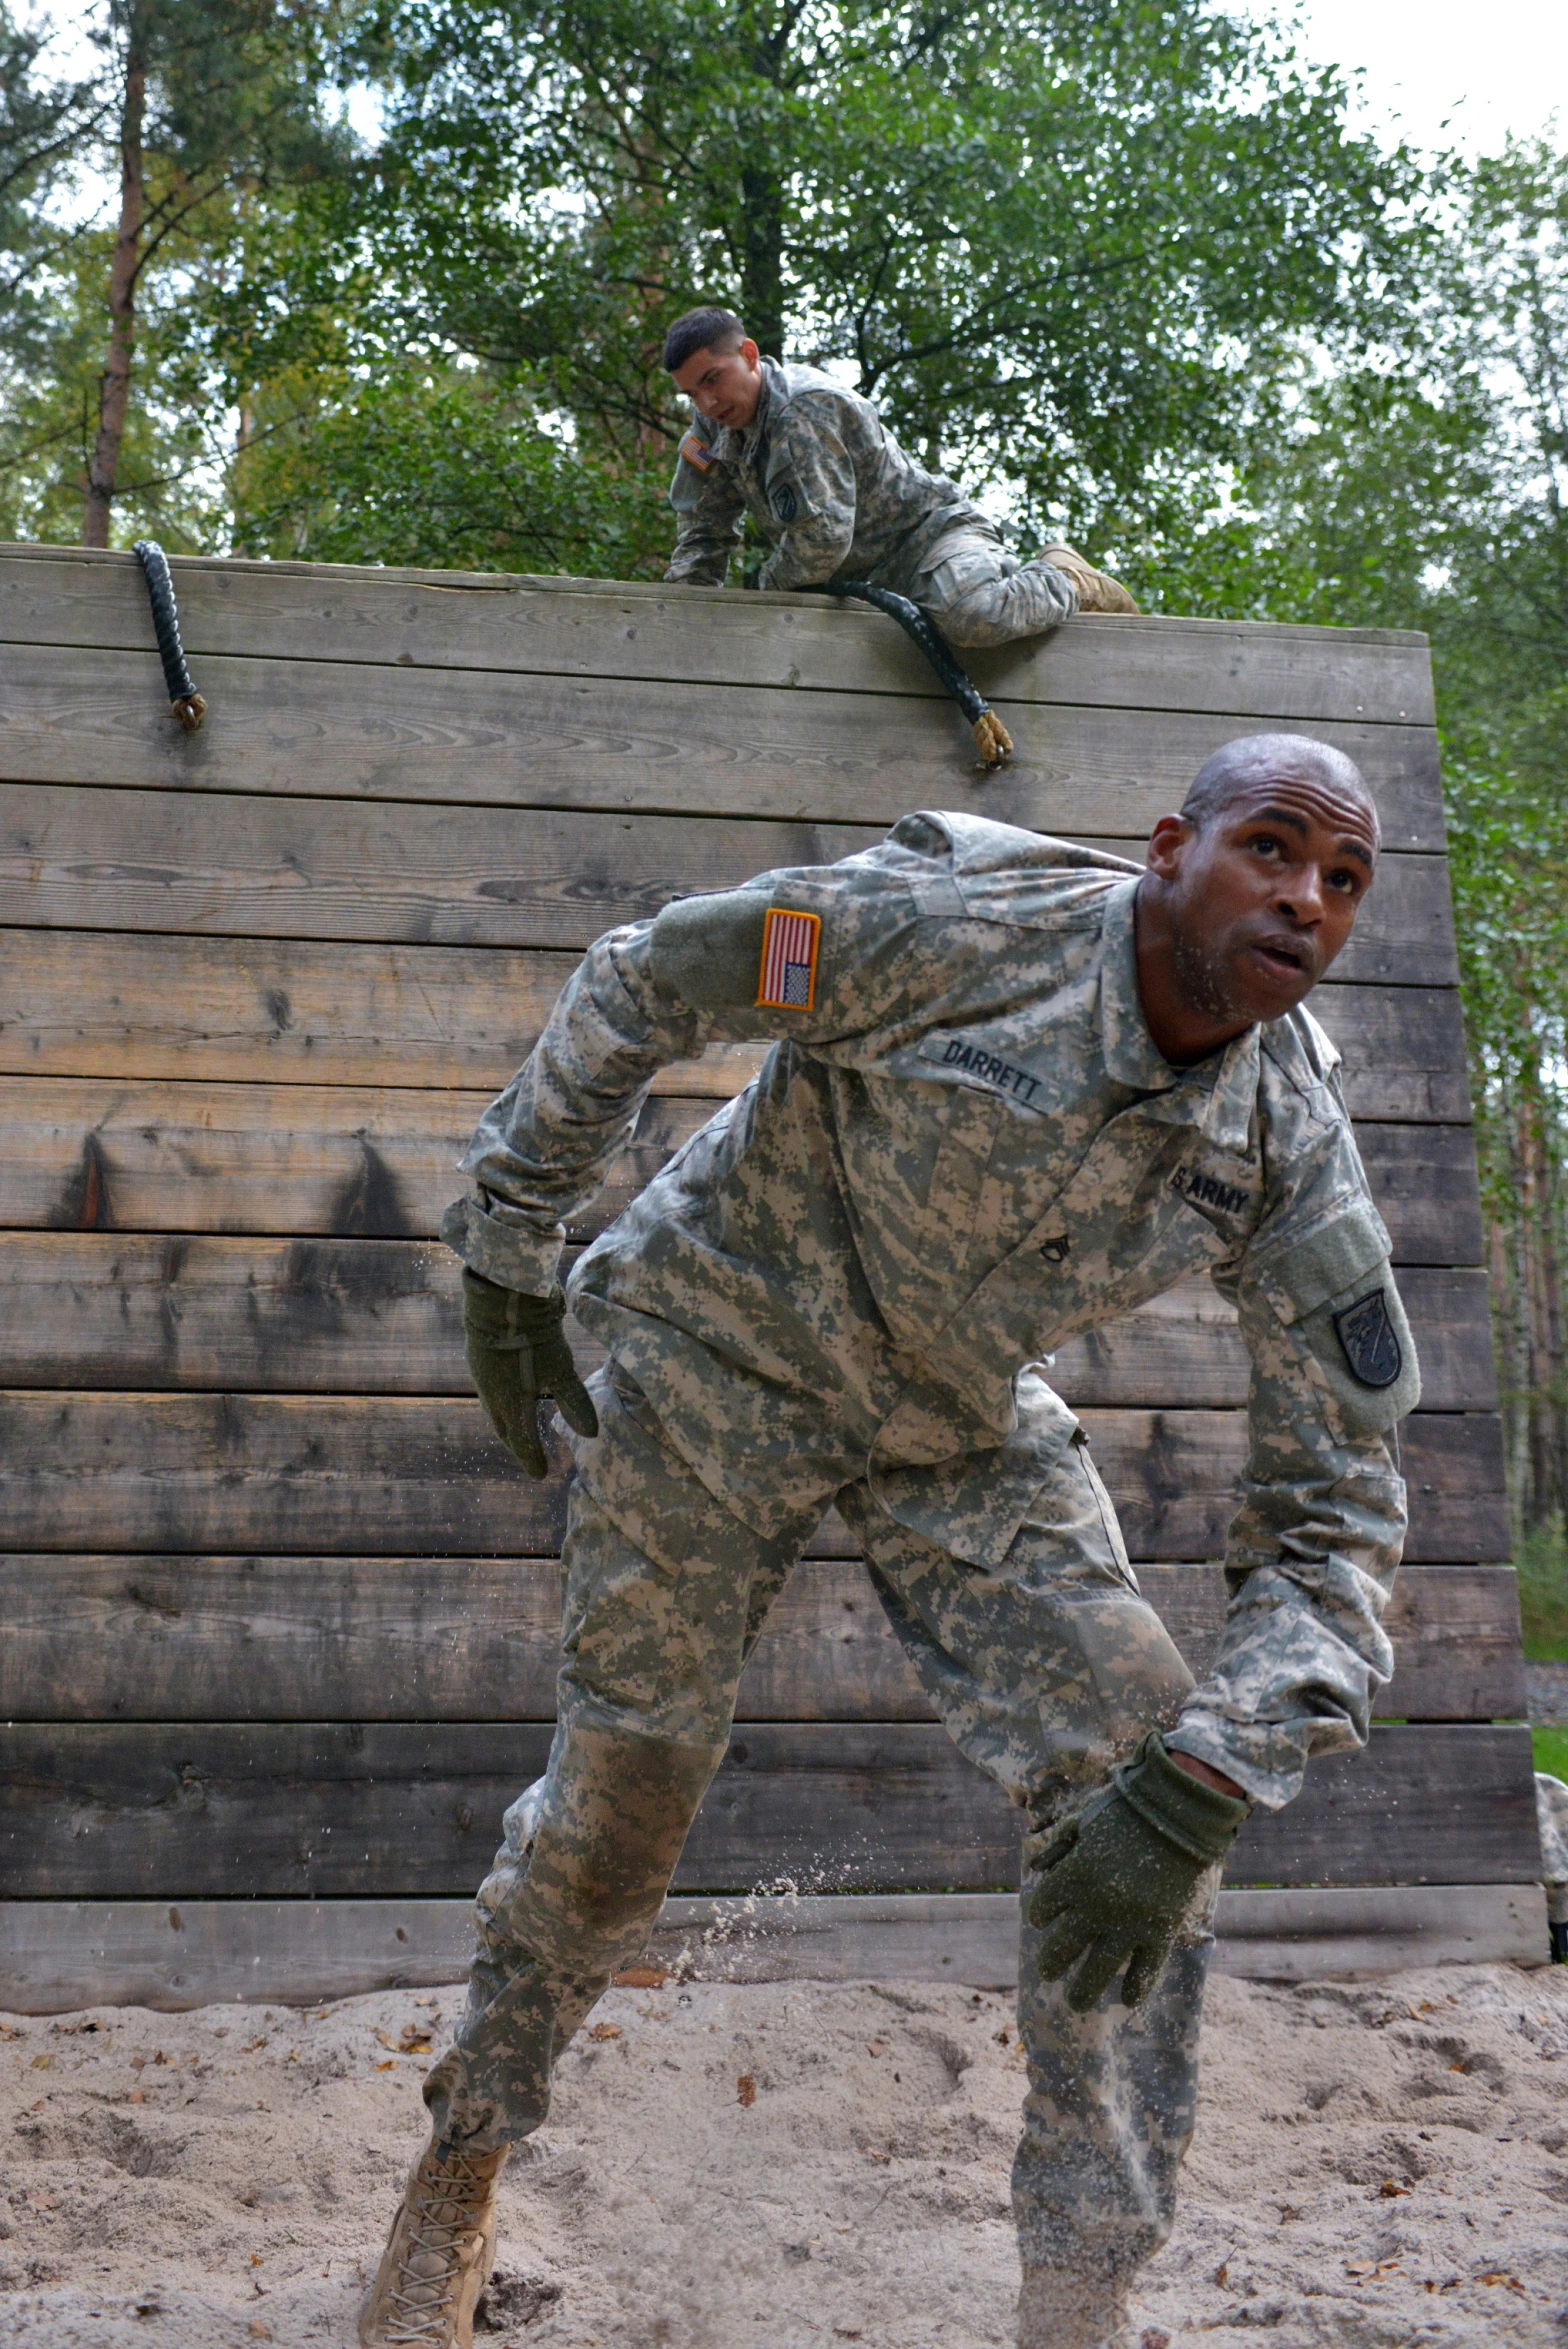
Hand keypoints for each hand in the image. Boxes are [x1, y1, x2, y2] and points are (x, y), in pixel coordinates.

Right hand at [461, 1269, 598, 1476]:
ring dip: (506, 1422)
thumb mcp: (561, 1371)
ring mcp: (482, 1376)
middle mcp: (492, 1396)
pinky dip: (501, 1400)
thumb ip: (573, 1402)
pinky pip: (490, 1390)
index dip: (533, 1458)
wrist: (502, 1301)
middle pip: (504, 1428)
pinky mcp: (480, 1357)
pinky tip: (508, 1392)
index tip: (541, 1475)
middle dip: (516, 1443)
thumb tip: (591, 1434)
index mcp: (510, 1406)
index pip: (523, 1441)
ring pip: (494, 1409)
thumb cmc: (535, 1339)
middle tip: (527, 1454)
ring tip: (517, 1427)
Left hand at [1028, 1731, 1248, 2010]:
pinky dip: (1138, 1986)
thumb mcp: (1083, 1819)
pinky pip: (1147, 1969)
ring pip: (1100, 1968)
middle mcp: (1096, 1907)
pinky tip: (1128, 2001)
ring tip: (1075, 2003)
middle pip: (1064, 1944)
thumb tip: (1035, 1869)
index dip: (1040, 1914)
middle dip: (1052, 1961)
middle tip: (1047, 1973)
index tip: (1041, 1919)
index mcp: (1073, 1876)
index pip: (1044, 1908)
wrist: (1181, 1813)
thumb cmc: (1128, 1809)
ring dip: (1084, 1989)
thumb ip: (1058, 1846)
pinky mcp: (1162, 1931)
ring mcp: (1130, 1924)